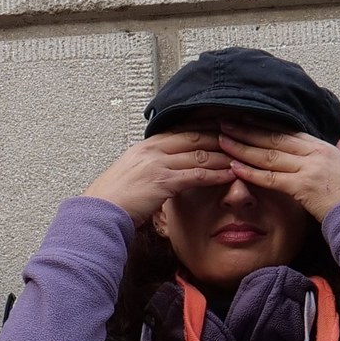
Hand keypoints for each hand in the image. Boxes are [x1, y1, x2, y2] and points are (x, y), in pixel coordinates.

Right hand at [83, 134, 239, 221]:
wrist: (98, 213)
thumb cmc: (113, 199)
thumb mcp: (131, 174)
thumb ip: (149, 167)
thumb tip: (164, 170)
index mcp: (145, 146)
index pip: (181, 130)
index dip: (204, 127)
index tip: (222, 127)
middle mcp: (152, 150)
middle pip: (194, 137)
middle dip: (219, 136)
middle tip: (240, 137)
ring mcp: (157, 164)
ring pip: (199, 154)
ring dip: (223, 156)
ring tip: (241, 156)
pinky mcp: (162, 182)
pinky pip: (197, 175)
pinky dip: (216, 174)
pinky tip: (230, 174)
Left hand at [217, 126, 339, 218]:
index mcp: (323, 147)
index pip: (287, 132)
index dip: (264, 125)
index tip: (244, 118)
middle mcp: (314, 153)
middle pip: (273, 139)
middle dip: (247, 131)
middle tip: (224, 123)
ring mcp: (308, 169)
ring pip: (268, 156)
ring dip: (242, 148)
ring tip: (222, 140)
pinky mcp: (303, 188)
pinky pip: (271, 178)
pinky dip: (251, 172)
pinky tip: (234, 167)